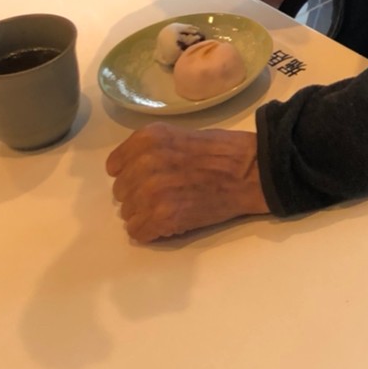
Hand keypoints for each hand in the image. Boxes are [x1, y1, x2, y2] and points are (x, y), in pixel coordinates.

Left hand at [105, 122, 269, 242]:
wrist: (252, 171)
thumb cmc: (222, 153)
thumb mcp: (178, 136)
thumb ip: (150, 151)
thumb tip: (130, 173)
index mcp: (147, 139)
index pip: (115, 166)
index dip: (131, 175)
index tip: (148, 178)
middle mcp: (144, 163)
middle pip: (121, 193)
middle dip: (140, 196)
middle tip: (167, 194)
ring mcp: (152, 191)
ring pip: (128, 214)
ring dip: (147, 215)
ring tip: (173, 208)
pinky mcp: (164, 216)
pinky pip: (138, 232)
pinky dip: (153, 232)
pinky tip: (172, 222)